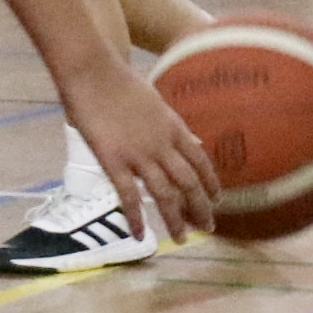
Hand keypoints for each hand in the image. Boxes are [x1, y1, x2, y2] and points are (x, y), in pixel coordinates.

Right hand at [63, 69, 217, 240]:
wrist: (94, 73)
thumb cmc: (122, 83)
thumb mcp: (157, 102)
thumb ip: (173, 126)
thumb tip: (192, 141)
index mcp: (173, 128)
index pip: (200, 162)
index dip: (211, 184)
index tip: (217, 201)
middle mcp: (162, 144)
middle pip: (189, 183)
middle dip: (201, 208)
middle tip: (207, 228)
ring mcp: (138, 154)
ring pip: (164, 194)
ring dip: (175, 219)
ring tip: (181, 239)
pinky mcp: (113, 161)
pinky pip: (129, 195)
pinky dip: (136, 217)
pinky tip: (140, 234)